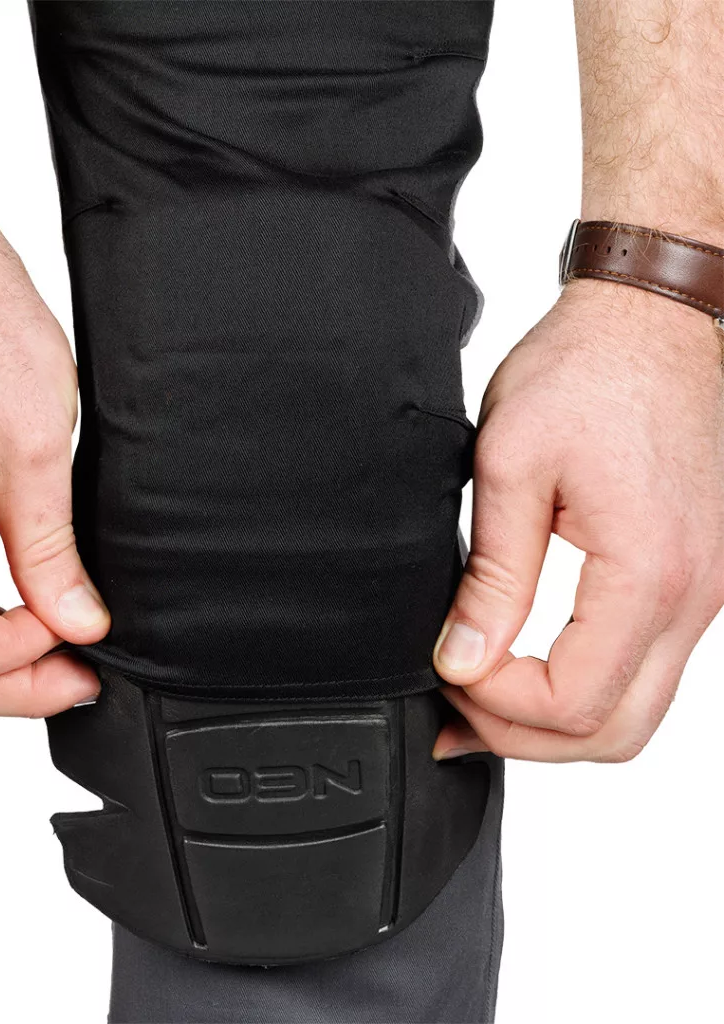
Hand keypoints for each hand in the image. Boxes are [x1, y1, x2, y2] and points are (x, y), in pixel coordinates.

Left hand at [432, 278, 723, 762]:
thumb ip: (492, 577)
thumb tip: (463, 658)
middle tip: (456, 709)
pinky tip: (530, 663)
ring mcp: (703, 592)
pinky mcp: (695, 579)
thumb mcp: (511, 465)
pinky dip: (587, 684)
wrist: (655, 320)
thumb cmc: (590, 370)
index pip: (574, 702)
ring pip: (635, 710)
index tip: (446, 672)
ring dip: (555, 719)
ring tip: (483, 693)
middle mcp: (693, 595)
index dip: (496, 706)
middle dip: (524, 736)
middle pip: (613, 732)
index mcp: (647, 571)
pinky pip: (647, 667)